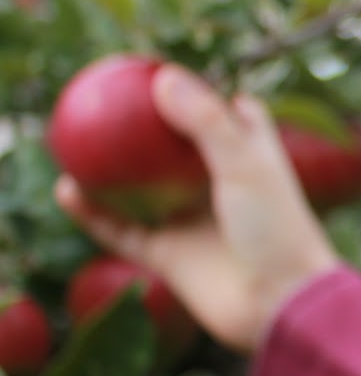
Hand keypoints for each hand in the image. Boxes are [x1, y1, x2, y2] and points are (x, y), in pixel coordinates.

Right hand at [54, 65, 341, 352]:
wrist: (279, 304)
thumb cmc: (277, 229)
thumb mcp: (247, 165)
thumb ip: (207, 121)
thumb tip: (162, 77)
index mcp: (252, 160)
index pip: (235, 115)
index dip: (211, 93)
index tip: (172, 72)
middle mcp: (221, 187)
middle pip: (182, 148)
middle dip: (153, 125)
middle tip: (110, 97)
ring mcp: (194, 221)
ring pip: (144, 190)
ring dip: (114, 170)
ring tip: (78, 140)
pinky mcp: (171, 255)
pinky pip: (121, 230)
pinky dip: (92, 213)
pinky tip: (67, 189)